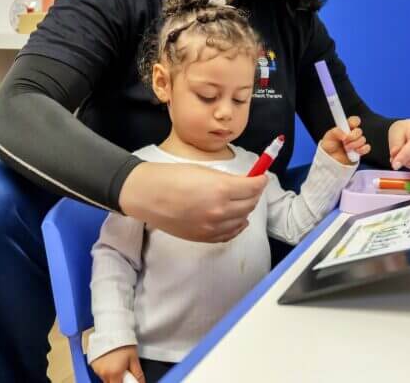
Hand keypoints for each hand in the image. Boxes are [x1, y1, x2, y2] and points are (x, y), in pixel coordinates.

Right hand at [91, 345, 144, 382]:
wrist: (111, 328)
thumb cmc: (124, 342)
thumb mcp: (134, 358)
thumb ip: (137, 374)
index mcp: (114, 374)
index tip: (129, 379)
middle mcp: (103, 373)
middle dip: (118, 380)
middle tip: (124, 371)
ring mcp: (96, 369)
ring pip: (105, 378)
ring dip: (112, 375)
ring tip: (117, 362)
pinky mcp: (92, 364)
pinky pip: (100, 372)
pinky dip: (106, 369)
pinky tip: (111, 360)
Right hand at [119, 161, 267, 242]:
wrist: (147, 195)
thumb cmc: (171, 177)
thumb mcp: (204, 171)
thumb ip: (227, 179)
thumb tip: (244, 182)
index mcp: (221, 189)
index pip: (253, 187)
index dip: (260, 180)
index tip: (261, 176)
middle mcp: (220, 211)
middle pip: (250, 204)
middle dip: (254, 194)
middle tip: (252, 186)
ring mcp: (212, 227)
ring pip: (242, 220)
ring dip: (246, 209)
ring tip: (242, 201)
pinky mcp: (204, 237)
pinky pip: (229, 234)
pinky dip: (236, 226)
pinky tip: (236, 219)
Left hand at [320, 116, 369, 164]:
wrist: (330, 160)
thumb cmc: (329, 147)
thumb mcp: (328, 137)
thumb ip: (335, 132)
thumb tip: (344, 134)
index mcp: (345, 128)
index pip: (354, 121)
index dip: (355, 121)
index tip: (351, 125)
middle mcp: (352, 134)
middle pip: (359, 131)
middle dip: (352, 136)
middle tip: (344, 141)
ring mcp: (357, 142)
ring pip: (362, 140)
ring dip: (354, 144)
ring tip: (346, 149)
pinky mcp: (360, 151)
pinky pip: (367, 148)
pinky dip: (362, 149)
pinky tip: (355, 151)